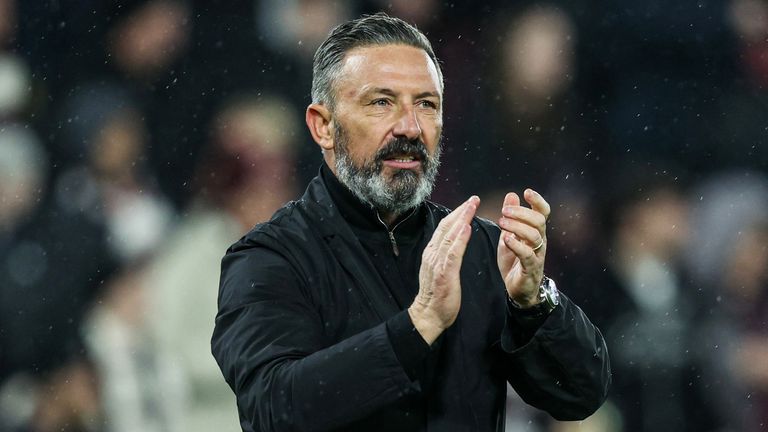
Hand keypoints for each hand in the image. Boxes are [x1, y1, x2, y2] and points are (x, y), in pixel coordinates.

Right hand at [409, 196, 478, 344]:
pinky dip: (460, 239)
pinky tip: (467, 227)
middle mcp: (433, 254)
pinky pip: (453, 252)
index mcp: (432, 253)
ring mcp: (437, 263)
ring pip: (449, 235)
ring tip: (472, 206)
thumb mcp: (440, 270)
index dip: (457, 214)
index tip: (468, 203)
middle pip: (447, 226)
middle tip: (473, 198)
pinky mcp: (444, 273)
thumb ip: (446, 256)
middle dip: (461, 211)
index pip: (444, 228)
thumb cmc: (438, 295)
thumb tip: (454, 243)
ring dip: (462, 219)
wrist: (428, 315)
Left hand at [497, 189, 550, 306]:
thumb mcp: (509, 235)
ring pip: (534, 236)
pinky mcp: (531, 269)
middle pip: (539, 221)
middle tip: (504, 211)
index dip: (538, 201)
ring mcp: (537, 255)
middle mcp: (540, 242)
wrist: (519, 290)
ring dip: (517, 227)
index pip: (543, 213)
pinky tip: (506, 239)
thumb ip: (511, 217)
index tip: (527, 192)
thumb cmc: (515, 261)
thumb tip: (511, 194)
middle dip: (522, 213)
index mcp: (536, 232)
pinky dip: (517, 245)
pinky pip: (527, 255)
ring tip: (501, 223)